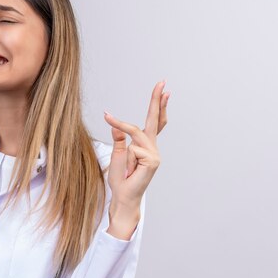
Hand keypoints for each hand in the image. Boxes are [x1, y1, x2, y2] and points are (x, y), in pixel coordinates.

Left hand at [103, 81, 169, 217]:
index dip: (157, 105)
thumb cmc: (121, 178)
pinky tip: (132, 170)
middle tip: (162, 82)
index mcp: (146, 144)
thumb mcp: (118, 154)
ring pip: (136, 136)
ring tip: (128, 167)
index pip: (154, 121)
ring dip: (126, 148)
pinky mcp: (153, 161)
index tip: (162, 88)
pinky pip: (134, 149)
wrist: (123, 196)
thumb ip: (119, 140)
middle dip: (157, 101)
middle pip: (155, 120)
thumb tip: (115, 126)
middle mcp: (153, 147)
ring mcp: (155, 154)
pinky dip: (128, 158)